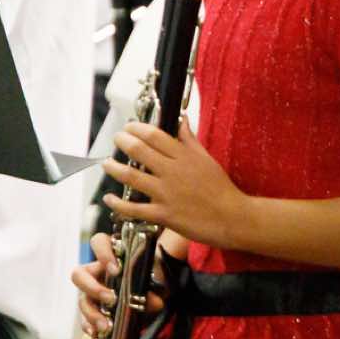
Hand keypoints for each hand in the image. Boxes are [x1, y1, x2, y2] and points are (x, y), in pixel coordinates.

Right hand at [71, 231, 167, 338]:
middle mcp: (97, 272)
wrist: (151, 295)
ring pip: (81, 299)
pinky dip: (90, 326)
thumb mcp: (154, 281)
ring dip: (92, 313)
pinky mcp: (93, 310)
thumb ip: (153, 289)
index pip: (99, 243)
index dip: (103, 253)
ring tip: (106, 325)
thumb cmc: (149, 279)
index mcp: (111, 256)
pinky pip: (84, 318)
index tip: (116, 269)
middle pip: (79, 274)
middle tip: (110, 299)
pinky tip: (98, 332)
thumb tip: (154, 302)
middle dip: (92, 288)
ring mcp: (92, 292)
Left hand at [103, 120, 247, 250]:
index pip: (155, 135)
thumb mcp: (207, 159)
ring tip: (106, 163)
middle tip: (117, 138)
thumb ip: (190, 140)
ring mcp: (166, 193)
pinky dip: (118, 204)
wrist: (232, 217)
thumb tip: (182, 121)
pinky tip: (109, 199)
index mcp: (184, 156)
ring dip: (114, 168)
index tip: (129, 127)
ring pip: (132, 177)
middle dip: (123, 142)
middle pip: (140, 151)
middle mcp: (173, 172)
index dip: (137, 128)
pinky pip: (134, 208)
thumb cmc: (221, 189)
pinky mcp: (163, 214)